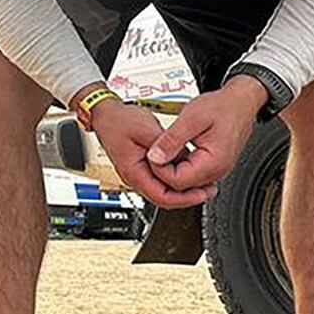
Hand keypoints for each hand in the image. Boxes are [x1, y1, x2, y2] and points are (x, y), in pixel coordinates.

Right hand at [90, 99, 216, 208]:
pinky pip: (161, 179)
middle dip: (187, 196)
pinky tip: (188, 169)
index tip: (200, 193)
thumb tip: (183, 160)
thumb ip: (166, 146)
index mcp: (134, 173)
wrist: (105, 114)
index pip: (161, 197)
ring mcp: (138, 173)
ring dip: (183, 187)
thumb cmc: (119, 121)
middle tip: (207, 190)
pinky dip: (176, 177)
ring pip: (164, 189)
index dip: (184, 198)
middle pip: (164, 198)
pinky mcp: (143, 167)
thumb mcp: (147, 129)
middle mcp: (135, 177)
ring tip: (202, 182)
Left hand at [142, 78, 268, 191]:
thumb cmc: (223, 107)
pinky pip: (192, 175)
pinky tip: (174, 153)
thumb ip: (171, 140)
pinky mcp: (213, 167)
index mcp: (213, 163)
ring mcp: (216, 171)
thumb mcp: (191, 118)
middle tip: (154, 152)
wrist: (241, 102)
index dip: (160, 170)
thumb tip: (154, 157)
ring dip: (171, 170)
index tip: (152, 154)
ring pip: (185, 183)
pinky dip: (180, 166)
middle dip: (164, 171)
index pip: (177, 181)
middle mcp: (217, 172)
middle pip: (180, 186)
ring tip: (163, 151)